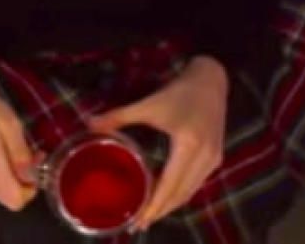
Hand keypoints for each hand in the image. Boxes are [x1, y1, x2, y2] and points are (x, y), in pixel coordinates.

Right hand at [0, 82, 40, 210]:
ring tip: (10, 150)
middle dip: (22, 182)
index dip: (31, 189)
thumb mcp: (10, 124)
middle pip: (8, 197)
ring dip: (9, 177)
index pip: (16, 199)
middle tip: (28, 154)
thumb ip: (20, 154)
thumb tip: (30, 177)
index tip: (34, 165)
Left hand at [88, 56, 227, 231]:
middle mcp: (204, 157)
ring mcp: (213, 158)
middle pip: (180, 195)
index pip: (169, 185)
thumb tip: (88, 124)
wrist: (210, 79)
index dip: (153, 206)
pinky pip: (197, 184)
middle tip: (139, 225)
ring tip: (150, 216)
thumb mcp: (148, 103)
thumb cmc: (179, 91)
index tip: (138, 222)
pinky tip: (167, 197)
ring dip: (171, 206)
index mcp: (187, 145)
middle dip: (160, 212)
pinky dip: (181, 194)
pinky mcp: (216, 157)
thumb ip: (118, 117)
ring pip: (190, 192)